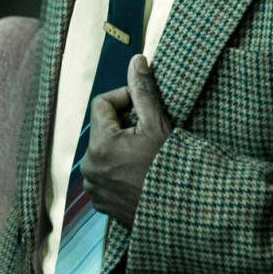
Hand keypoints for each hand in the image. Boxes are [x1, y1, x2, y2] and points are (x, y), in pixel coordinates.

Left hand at [82, 55, 170, 228]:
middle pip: (103, 129)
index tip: (144, 107)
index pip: (101, 104)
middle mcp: (90, 167)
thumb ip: (144, 91)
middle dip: (124, 125)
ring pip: (104, 151)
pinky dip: (119, 169)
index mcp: (100, 145)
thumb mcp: (159, 125)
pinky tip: (141, 174)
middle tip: (150, 133)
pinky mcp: (101, 203)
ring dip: (121, 147)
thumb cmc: (172, 168)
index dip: (124, 99)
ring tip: (147, 155)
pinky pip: (105, 174)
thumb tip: (136, 61)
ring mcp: (94, 188)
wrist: (182, 213)